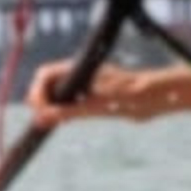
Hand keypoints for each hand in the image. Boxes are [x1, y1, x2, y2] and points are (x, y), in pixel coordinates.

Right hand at [26, 58, 163, 127]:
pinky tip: (61, 122)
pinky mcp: (93, 97)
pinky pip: (69, 103)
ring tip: (48, 123)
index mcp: (78, 67)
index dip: (37, 92)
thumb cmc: (127, 95)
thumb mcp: (94, 105)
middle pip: (48, 84)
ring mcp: (85, 85)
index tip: (39, 111)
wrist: (153, 98)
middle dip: (41, 101)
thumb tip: (41, 119)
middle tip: (41, 120)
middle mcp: (79, 74)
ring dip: (51, 108)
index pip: (44, 75)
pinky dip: (62, 112)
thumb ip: (67, 112)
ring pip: (58, 95)